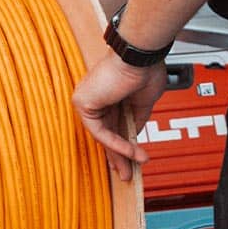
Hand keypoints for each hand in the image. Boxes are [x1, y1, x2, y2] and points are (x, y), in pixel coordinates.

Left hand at [74, 51, 167, 168]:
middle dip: (119, 156)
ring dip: (121, 154)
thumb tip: (134, 138)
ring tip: (134, 166)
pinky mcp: (83, 103)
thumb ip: (137, 120)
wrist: (140, 55)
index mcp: (109, 93)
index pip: (113, 125)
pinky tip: (130, 152)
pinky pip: (100, 132)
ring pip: (103, 136)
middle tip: (128, 172)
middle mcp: (96, 96)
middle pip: (107, 133)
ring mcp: (87, 99)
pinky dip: (117, 144)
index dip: (123, 145)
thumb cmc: (144, 68)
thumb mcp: (144, 102)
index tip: (133, 159)